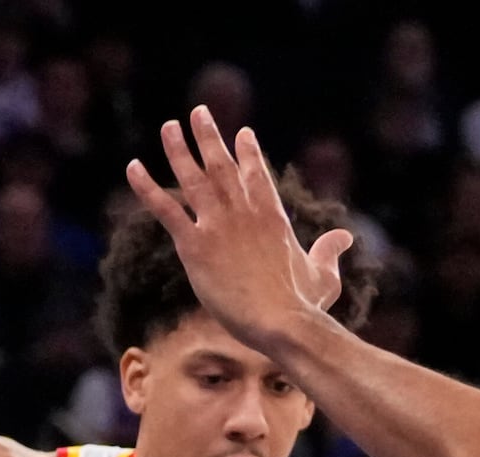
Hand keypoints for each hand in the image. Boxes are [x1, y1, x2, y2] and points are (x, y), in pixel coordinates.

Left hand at [124, 110, 349, 354]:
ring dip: (178, 148)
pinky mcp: (194, 245)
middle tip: (198, 112)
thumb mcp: (324, 275)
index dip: (248, 152)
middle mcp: (243, 211)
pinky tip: (133, 167)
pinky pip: (165, 208)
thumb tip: (346, 237)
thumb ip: (330, 252)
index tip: (242, 133)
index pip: (258, 174)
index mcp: (272, 216)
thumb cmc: (303, 305)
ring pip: (193, 176)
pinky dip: (147, 187)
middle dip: (209, 135)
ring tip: (169, 126)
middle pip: (222, 164)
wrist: (281, 321)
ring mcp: (218, 225)